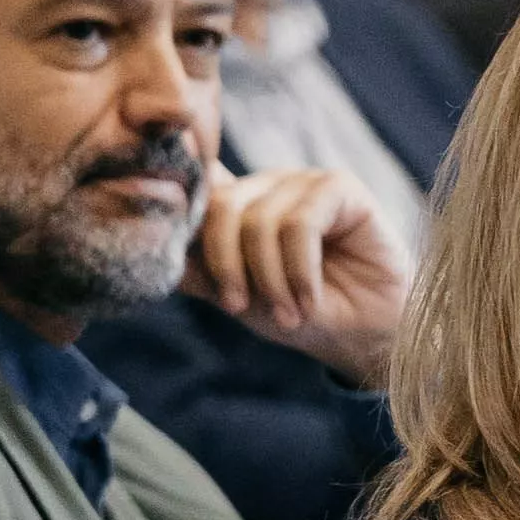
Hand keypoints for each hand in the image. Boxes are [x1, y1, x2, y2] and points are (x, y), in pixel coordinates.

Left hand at [184, 165, 408, 386]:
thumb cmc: (303, 316)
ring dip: (271, 279)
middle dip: (226, 264)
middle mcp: (268, 186)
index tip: (178, 251)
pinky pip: (300, 223)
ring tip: (289, 315)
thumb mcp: (237, 298)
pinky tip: (310, 300)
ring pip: (259, 220)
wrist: (366, 337)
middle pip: (220, 206)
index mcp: (239, 204)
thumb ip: (197, 270)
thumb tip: (153, 249)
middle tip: (240, 308)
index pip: (197, 190)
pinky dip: (300, 271)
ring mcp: (304, 182)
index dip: (184, 215)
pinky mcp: (341, 188)